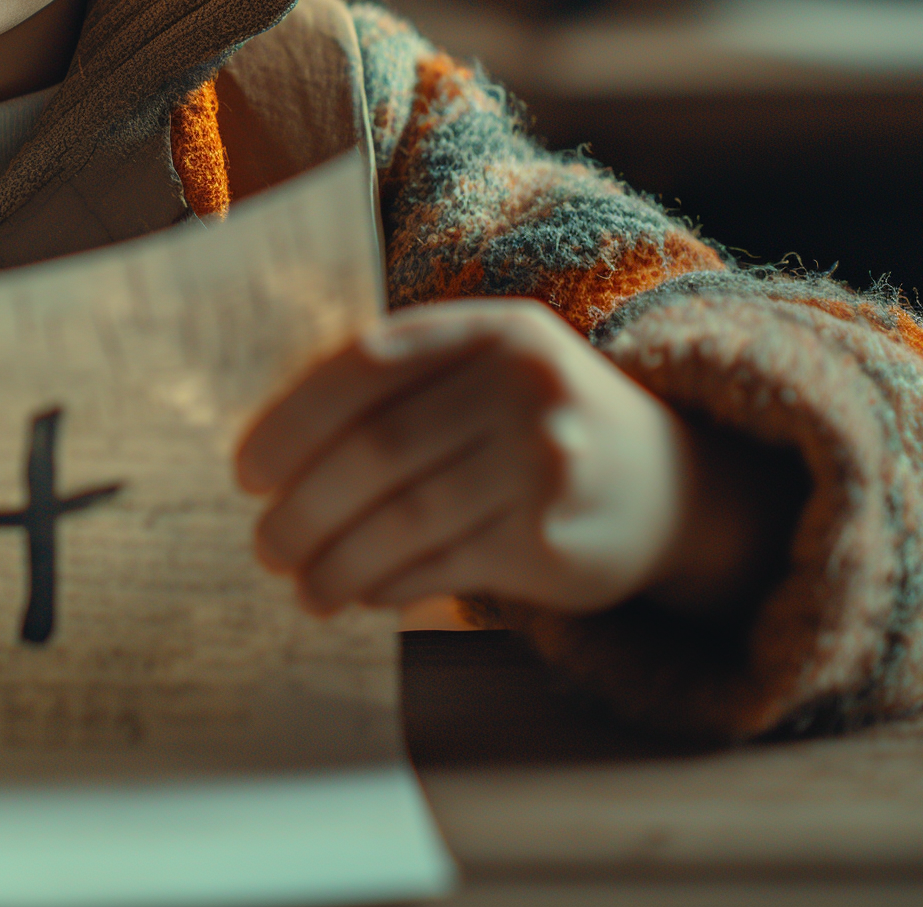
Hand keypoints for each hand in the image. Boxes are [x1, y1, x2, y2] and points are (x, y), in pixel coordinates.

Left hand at [236, 300, 778, 618]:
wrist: (676, 484)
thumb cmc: (535, 419)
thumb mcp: (483, 368)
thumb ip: (398, 383)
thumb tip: (271, 442)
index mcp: (488, 330)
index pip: (364, 366)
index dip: (293, 420)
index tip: (247, 469)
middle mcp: (521, 389)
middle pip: (376, 450)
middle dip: (304, 505)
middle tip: (265, 541)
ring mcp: (544, 466)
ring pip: (404, 519)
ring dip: (335, 559)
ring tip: (301, 582)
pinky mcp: (554, 543)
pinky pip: (442, 566)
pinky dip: (386, 583)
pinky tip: (358, 591)